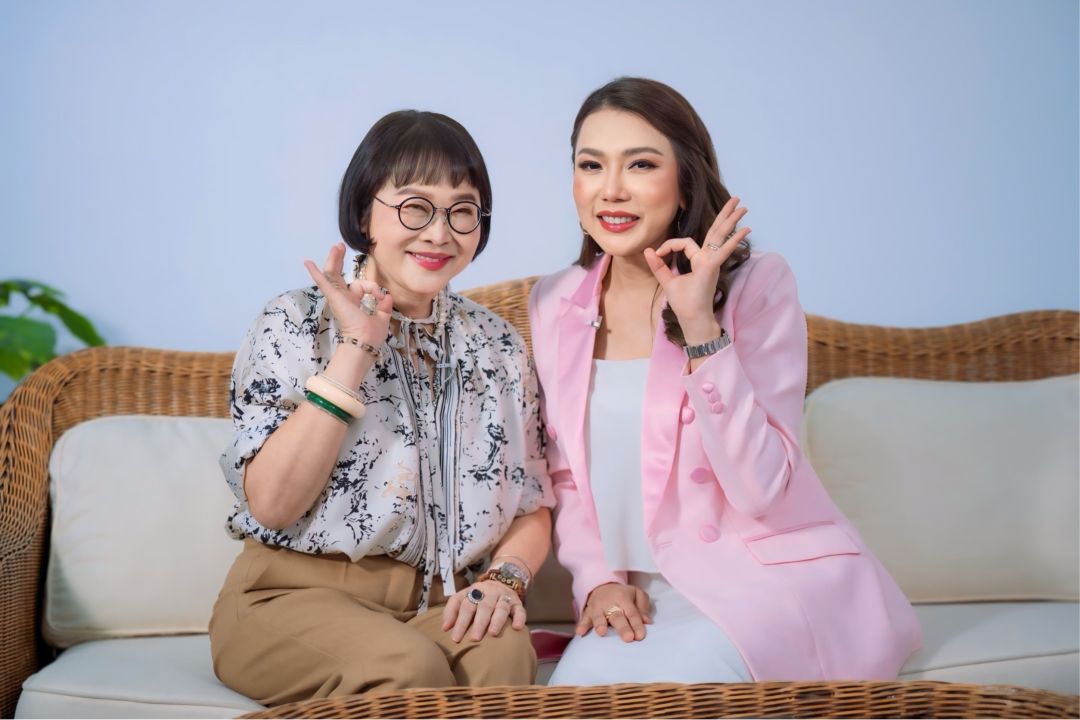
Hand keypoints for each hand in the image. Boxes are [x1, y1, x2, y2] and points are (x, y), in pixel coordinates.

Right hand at [304, 243, 391, 345]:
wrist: (363, 343)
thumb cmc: (371, 335)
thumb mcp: (382, 318)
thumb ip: (384, 306)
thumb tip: (388, 296)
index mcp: (353, 304)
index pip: (362, 287)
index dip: (374, 288)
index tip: (382, 296)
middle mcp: (343, 299)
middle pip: (338, 276)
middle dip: (339, 260)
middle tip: (339, 247)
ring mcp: (337, 297)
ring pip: (332, 274)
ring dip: (334, 259)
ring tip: (336, 247)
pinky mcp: (334, 297)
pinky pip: (324, 282)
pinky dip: (316, 273)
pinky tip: (308, 262)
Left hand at [441, 580, 525, 642]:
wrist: (501, 580)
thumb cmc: (478, 596)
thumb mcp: (463, 597)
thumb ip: (452, 610)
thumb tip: (445, 628)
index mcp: (474, 591)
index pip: (466, 605)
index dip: (460, 621)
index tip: (455, 638)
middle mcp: (490, 592)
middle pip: (484, 606)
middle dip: (479, 623)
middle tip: (474, 638)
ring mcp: (504, 596)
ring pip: (501, 608)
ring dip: (497, 620)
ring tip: (493, 633)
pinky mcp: (517, 602)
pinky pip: (520, 609)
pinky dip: (520, 618)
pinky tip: (517, 627)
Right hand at [576, 582, 651, 642]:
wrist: (602, 585)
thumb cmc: (623, 595)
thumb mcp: (636, 594)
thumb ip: (643, 606)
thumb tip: (647, 621)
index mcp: (624, 598)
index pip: (632, 612)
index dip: (637, 624)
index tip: (640, 636)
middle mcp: (610, 603)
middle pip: (617, 616)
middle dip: (622, 627)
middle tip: (628, 638)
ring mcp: (598, 608)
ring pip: (599, 616)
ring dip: (600, 624)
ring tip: (602, 632)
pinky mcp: (588, 612)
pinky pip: (584, 618)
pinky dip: (582, 625)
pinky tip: (580, 632)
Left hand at [644, 197, 750, 342]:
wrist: (692, 319)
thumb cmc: (684, 304)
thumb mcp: (667, 281)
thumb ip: (659, 266)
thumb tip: (648, 250)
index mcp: (698, 260)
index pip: (685, 242)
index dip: (669, 245)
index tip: (657, 254)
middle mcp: (707, 258)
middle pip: (716, 231)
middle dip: (725, 215)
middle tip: (736, 199)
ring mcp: (712, 262)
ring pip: (721, 235)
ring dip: (731, 220)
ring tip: (742, 205)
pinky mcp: (712, 267)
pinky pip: (722, 250)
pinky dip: (733, 240)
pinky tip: (746, 229)